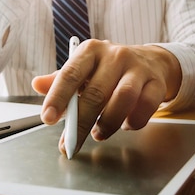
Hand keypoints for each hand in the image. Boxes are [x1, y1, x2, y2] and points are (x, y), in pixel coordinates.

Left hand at [31, 40, 181, 157]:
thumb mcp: (84, 70)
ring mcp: (138, 68)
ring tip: (99, 134)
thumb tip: (37, 85)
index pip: (70, 74)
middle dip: (80, 122)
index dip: (57, 97)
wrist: (150, 62)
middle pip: (95, 92)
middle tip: (71, 143)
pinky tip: (125, 125)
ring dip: (108, 123)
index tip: (48, 119)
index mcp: (90, 51)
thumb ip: (61, 80)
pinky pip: (146, 106)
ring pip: (123, 98)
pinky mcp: (156, 82)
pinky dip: (134, 121)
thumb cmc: (109, 70)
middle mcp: (115, 55)